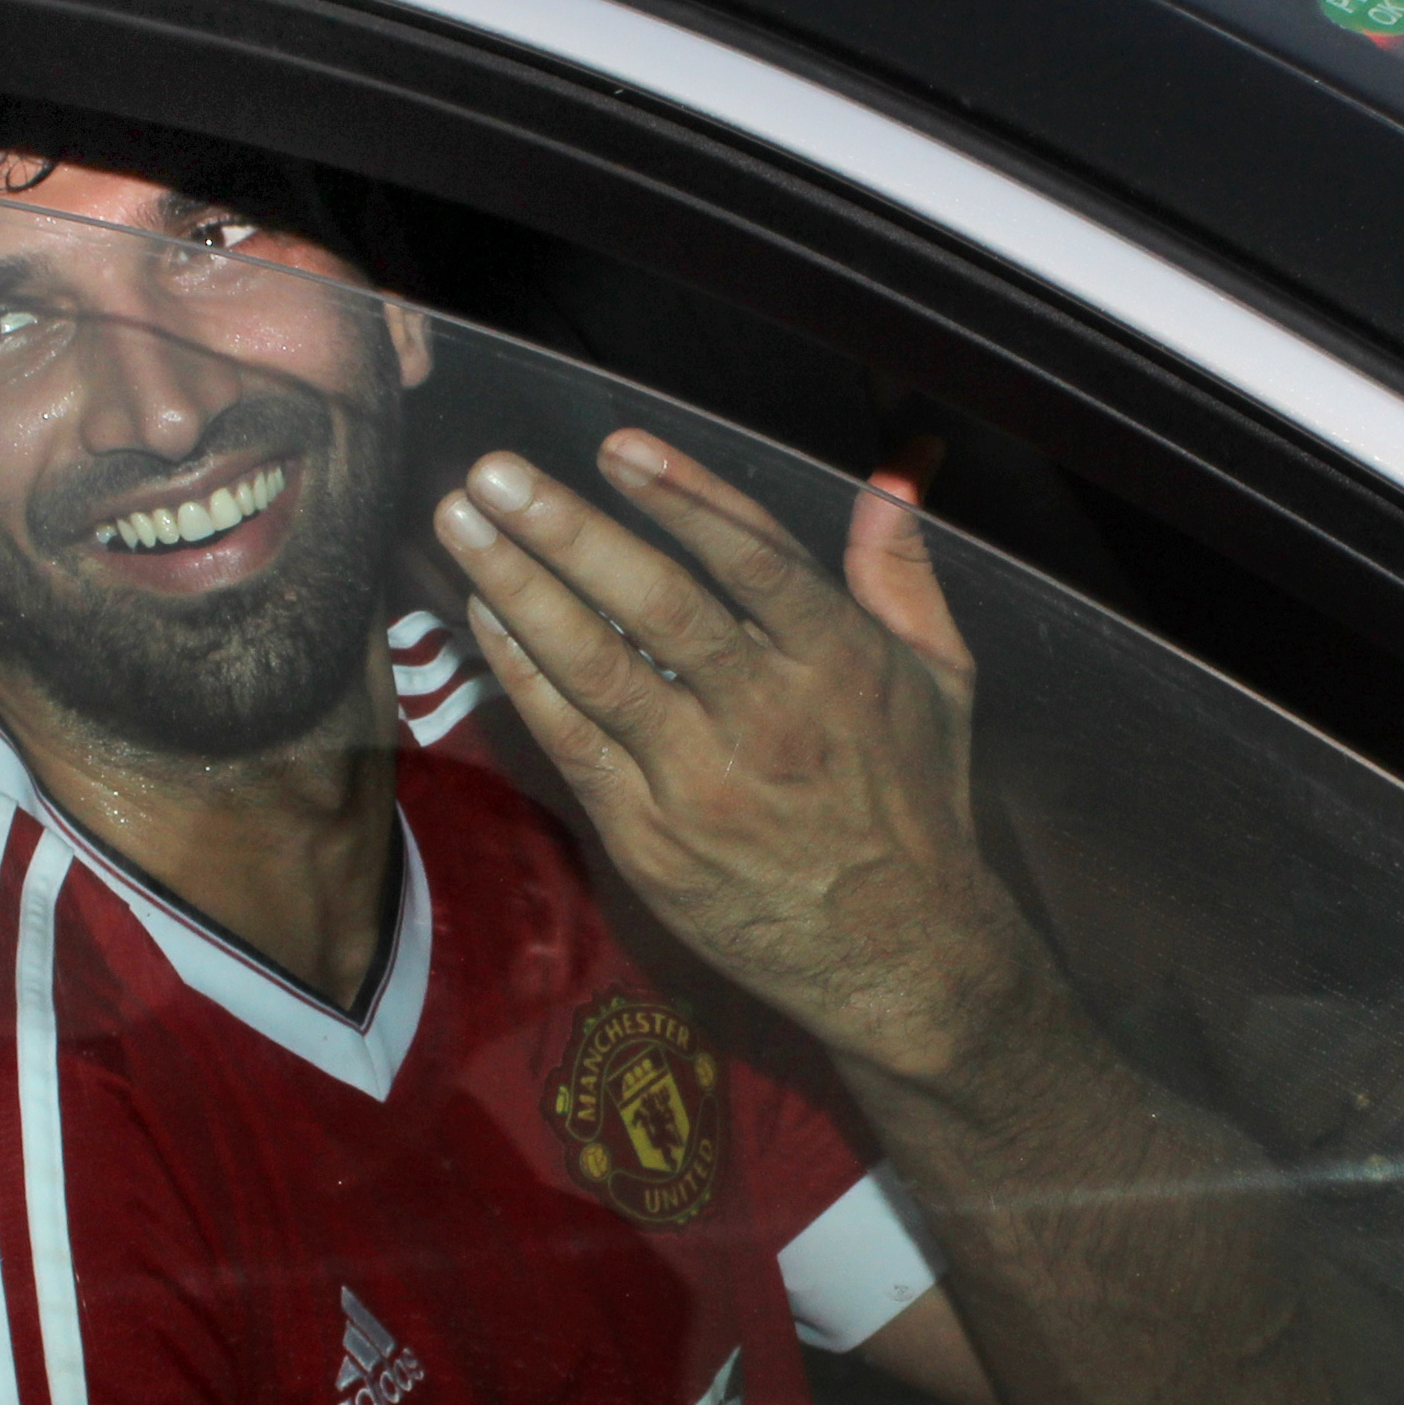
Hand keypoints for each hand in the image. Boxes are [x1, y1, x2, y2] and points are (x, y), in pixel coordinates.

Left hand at [433, 429, 1028, 1085]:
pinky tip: (485, 618)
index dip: (684, 497)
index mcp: (843, 665)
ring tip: (462, 526)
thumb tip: (889, 481)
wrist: (897, 957)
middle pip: (658, 606)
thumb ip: (902, 576)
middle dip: (568, 531)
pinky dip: (524, 676)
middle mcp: (769, 717)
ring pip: (598, 670)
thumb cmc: (913, 804)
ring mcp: (703, 782)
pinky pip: (573, 743)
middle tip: (495, 473)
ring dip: (520, 590)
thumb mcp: (941, 680)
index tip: (616, 447)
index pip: (754, 560)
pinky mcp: (651, 839)